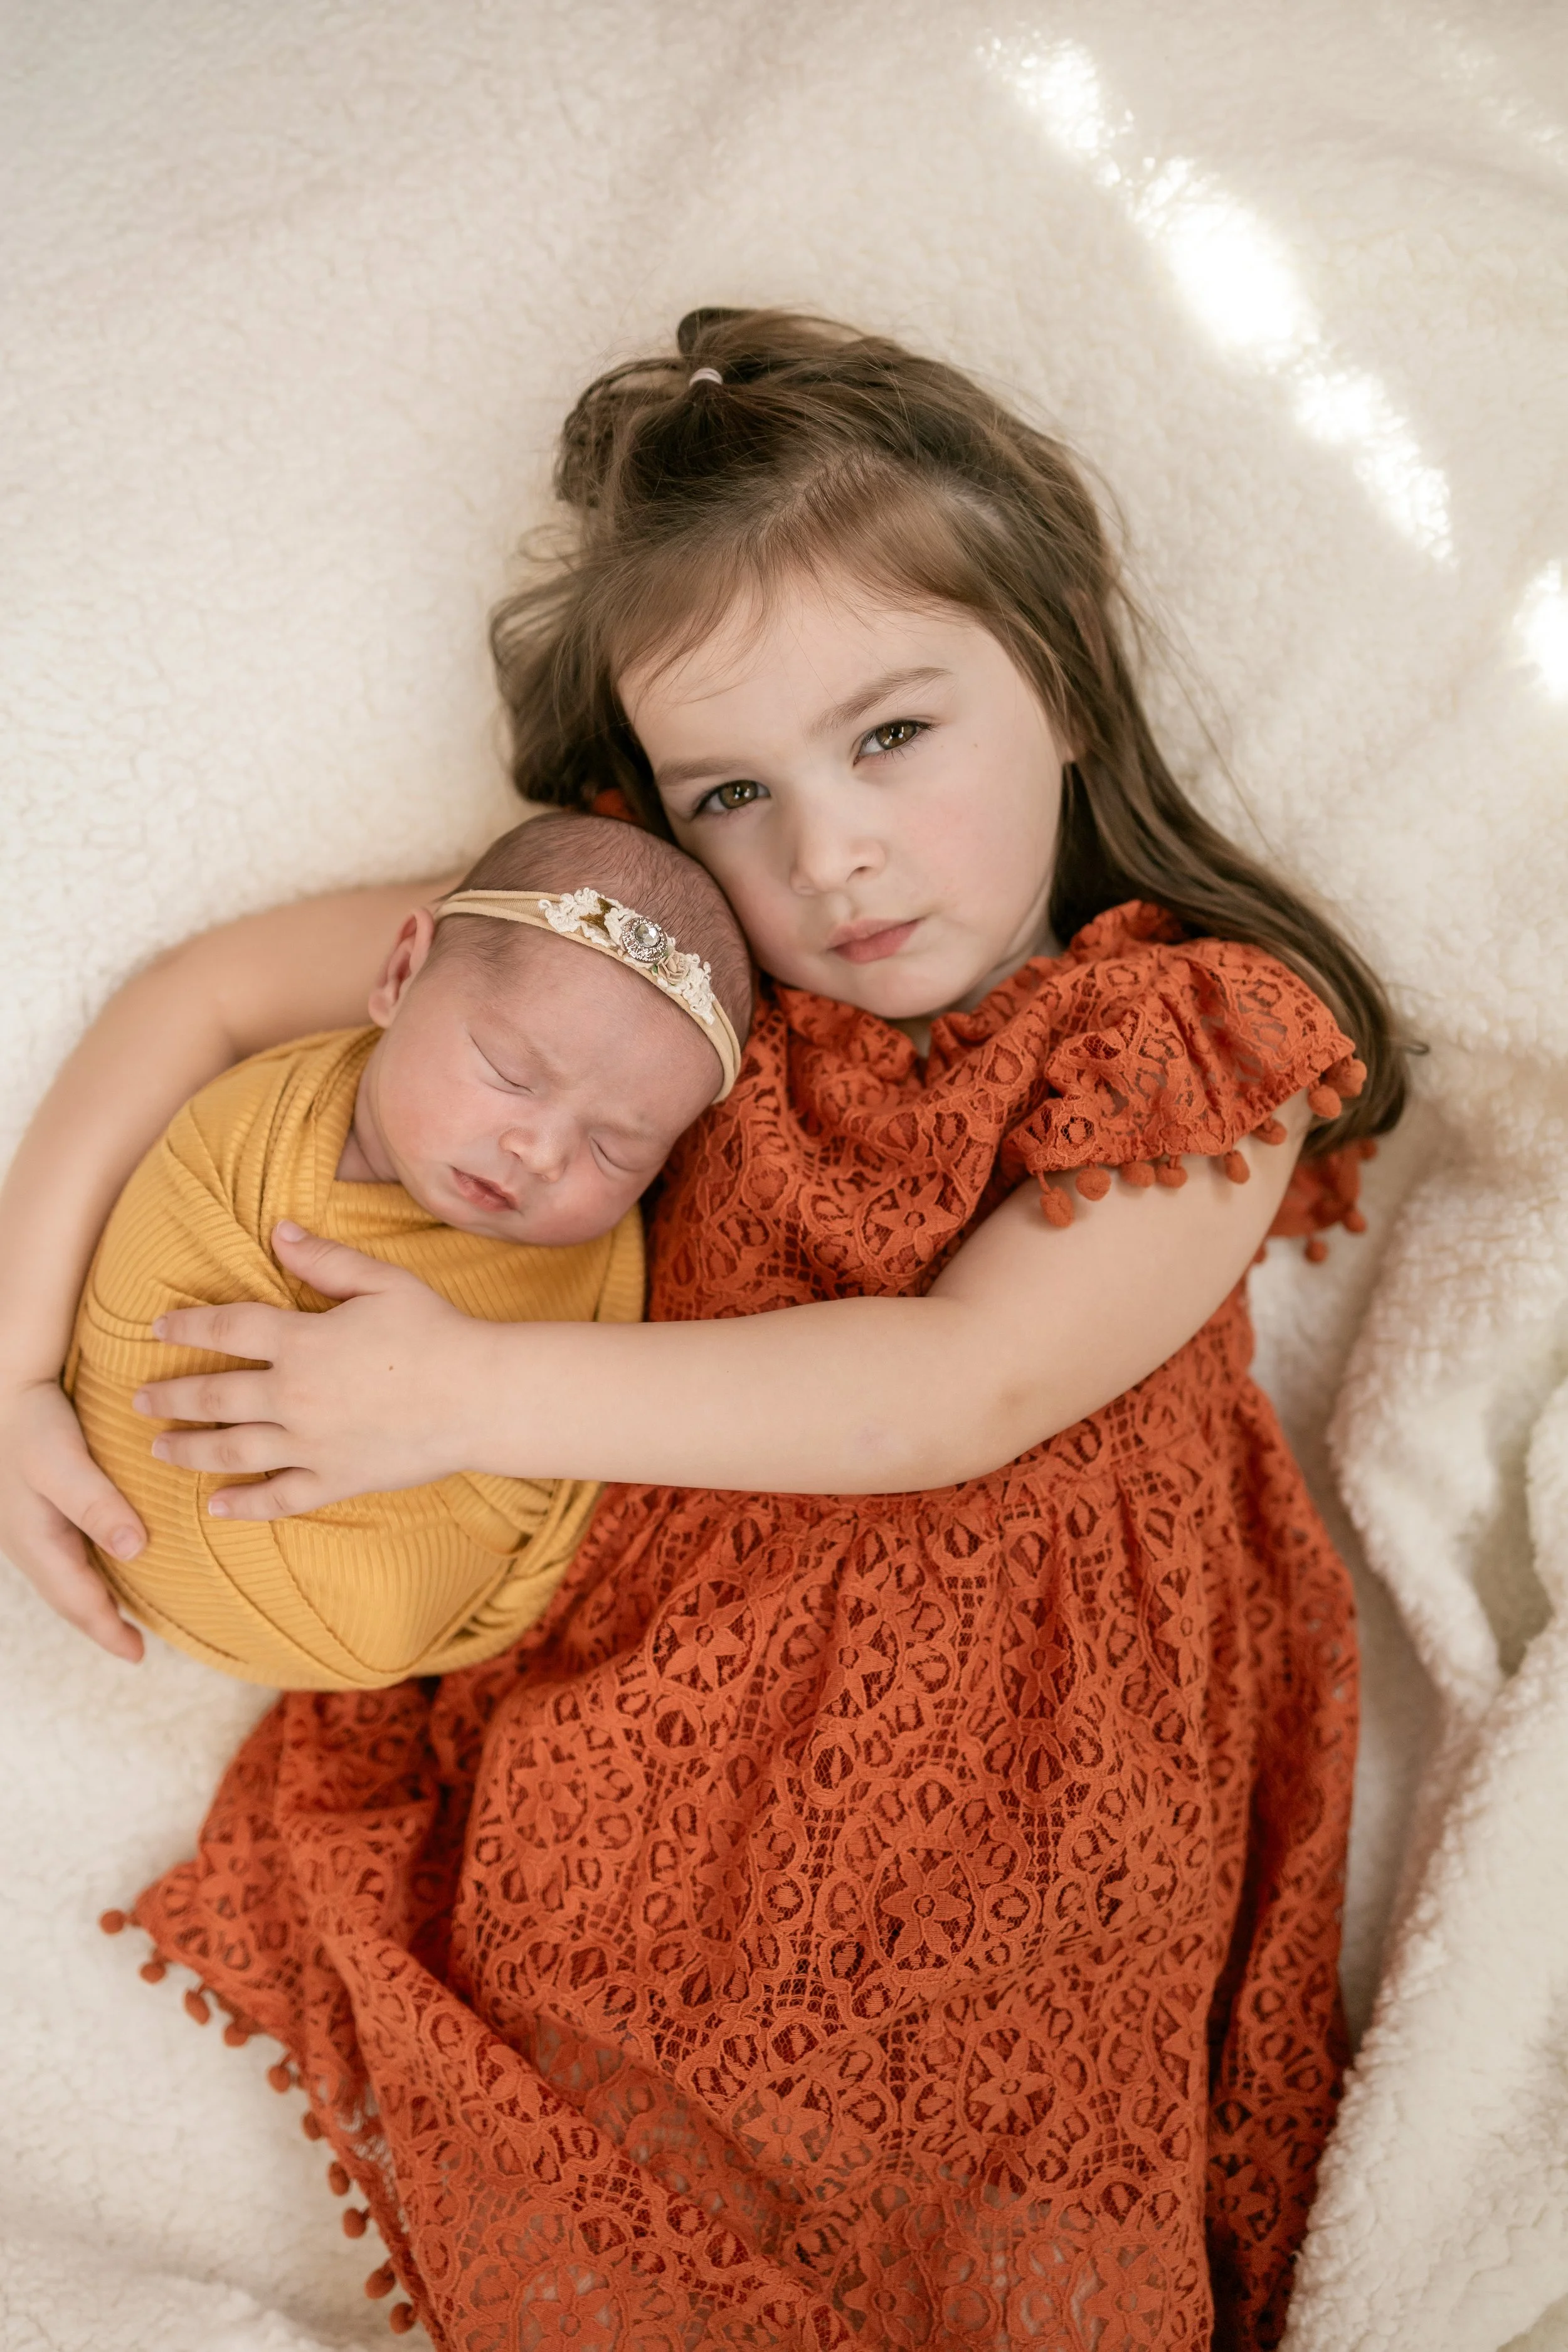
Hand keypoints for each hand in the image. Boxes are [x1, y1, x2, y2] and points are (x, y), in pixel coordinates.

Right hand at [0, 1376, 146, 1659]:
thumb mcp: (64, 1464)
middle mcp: (29, 1542)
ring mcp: (29, 1528)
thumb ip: (97, 1505)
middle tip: (135, 1648)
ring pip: (64, 1578)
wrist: (4, 1392)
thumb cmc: (33, 1424)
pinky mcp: (36, 1511)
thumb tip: (134, 1550)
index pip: (76, 1600)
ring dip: (91, 1601)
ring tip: (122, 1620)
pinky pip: (63, 1556)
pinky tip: (105, 1568)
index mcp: (36, 1541)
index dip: (107, 1630)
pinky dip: (84, 1574)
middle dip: (99, 1624)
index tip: (137, 1654)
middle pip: (68, 1597)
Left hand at [132, 1223, 483, 1520]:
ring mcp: (312, 1444)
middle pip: (213, 1395)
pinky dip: (242, 1505)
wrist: (481, 1397)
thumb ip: (325, 1260)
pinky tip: (215, 1506)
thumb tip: (278, 1231)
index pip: (228, 1327)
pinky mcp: (335, 1479)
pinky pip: (277, 1498)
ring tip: (159, 1448)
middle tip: (139, 1399)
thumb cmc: (437, 1333)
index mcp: (303, 1341)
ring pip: (231, 1451)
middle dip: (170, 1397)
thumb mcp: (383, 1282)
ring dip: (188, 1450)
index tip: (157, 1327)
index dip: (188, 1325)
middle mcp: (295, 1396)